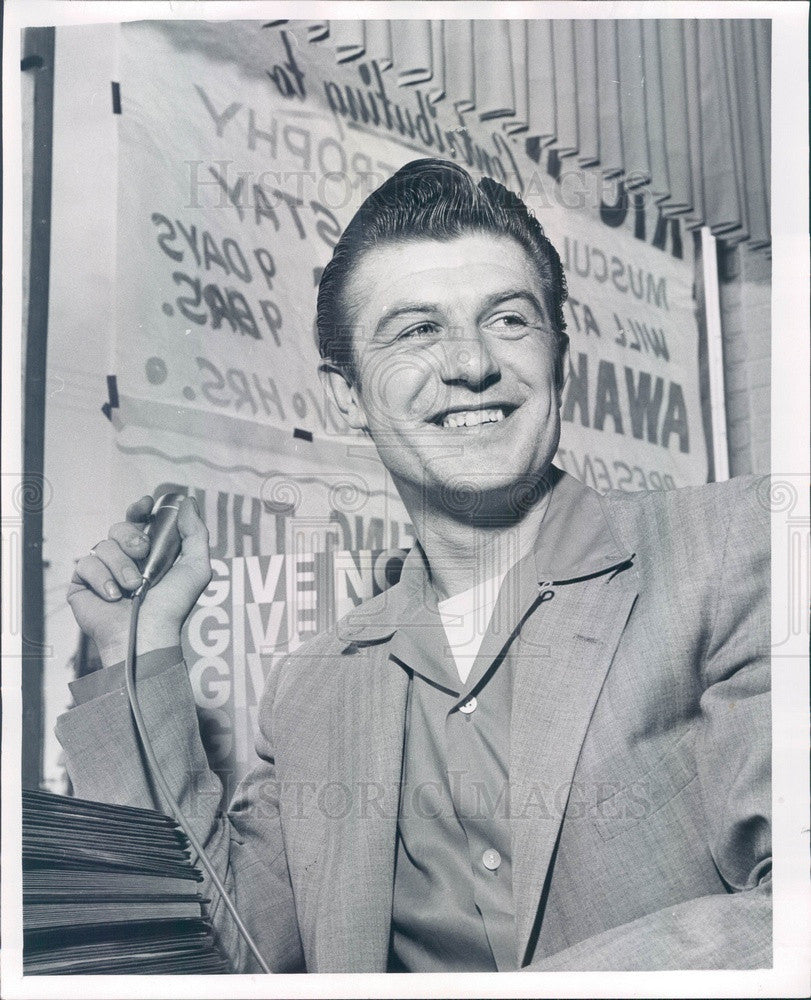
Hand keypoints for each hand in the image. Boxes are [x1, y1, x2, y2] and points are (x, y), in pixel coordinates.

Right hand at [67, 495, 211, 666]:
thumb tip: (188, 502)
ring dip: (121, 565)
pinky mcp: (82, 585)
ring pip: (103, 545)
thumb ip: (196, 533)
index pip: (138, 521)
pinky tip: (113, 596)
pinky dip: (101, 578)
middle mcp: (124, 560)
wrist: (147, 633)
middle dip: (132, 536)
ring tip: (132, 587)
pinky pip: (85, 564)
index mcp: (149, 554)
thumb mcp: (196, 567)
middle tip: (142, 552)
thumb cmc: (172, 606)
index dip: (139, 509)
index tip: (146, 506)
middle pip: (119, 527)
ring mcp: (102, 572)